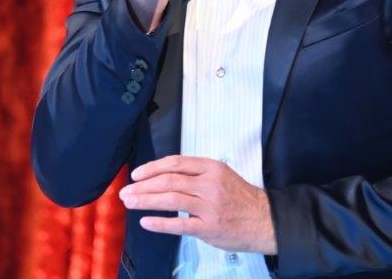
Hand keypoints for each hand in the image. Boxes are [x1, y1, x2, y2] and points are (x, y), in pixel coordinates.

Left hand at [118, 155, 276, 254]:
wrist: (264, 220)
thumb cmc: (240, 198)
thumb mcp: (221, 175)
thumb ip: (196, 174)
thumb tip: (164, 176)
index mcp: (212, 168)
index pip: (175, 163)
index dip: (152, 168)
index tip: (137, 174)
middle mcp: (209, 184)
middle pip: (169, 180)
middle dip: (143, 186)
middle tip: (127, 191)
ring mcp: (209, 206)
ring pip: (171, 199)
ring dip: (146, 200)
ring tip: (131, 202)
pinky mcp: (209, 227)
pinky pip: (179, 224)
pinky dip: (160, 223)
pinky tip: (146, 222)